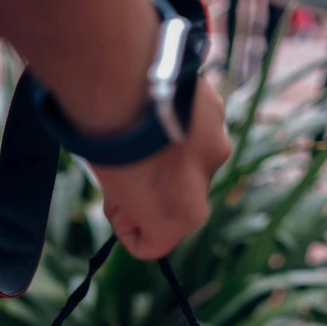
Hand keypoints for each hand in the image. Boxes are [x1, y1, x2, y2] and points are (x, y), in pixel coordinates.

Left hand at [94, 78, 230, 259]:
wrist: (122, 82)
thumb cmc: (108, 146)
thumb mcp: (113, 188)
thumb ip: (131, 201)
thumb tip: (132, 197)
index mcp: (184, 218)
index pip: (154, 243)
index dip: (128, 226)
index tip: (113, 205)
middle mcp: (209, 185)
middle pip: (177, 198)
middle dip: (153, 188)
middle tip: (122, 166)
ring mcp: (217, 142)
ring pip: (189, 158)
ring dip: (168, 152)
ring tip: (137, 129)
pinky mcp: (217, 107)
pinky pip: (194, 123)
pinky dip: (176, 119)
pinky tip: (153, 104)